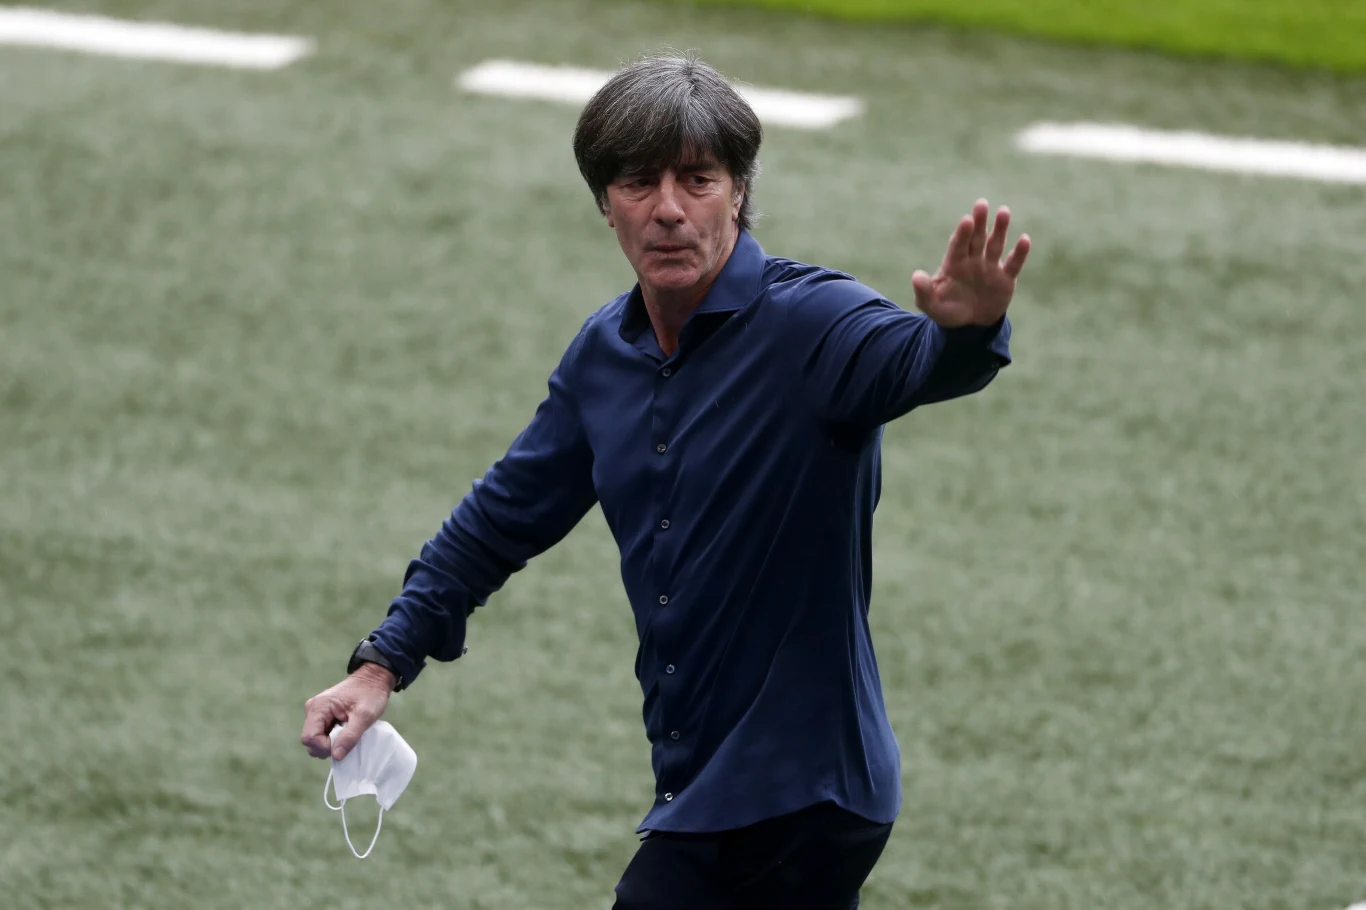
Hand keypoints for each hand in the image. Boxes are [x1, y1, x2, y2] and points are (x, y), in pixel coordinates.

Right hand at [300, 663, 394, 759]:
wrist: (373, 680)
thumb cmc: (370, 694)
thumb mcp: (365, 716)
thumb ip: (350, 736)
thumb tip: (336, 756)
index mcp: (319, 707)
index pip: (309, 738)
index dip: (325, 746)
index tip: (344, 743)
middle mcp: (312, 710)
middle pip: (310, 741)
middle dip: (327, 747)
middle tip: (347, 739)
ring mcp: (316, 714)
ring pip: (316, 740)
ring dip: (331, 743)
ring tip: (348, 733)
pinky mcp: (322, 717)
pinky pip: (322, 735)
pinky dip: (333, 739)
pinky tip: (345, 731)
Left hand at [912, 199, 1030, 327]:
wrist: (969, 326)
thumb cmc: (948, 311)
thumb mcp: (932, 306)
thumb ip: (924, 292)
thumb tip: (916, 276)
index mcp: (954, 264)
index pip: (958, 245)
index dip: (962, 233)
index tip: (966, 219)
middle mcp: (973, 260)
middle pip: (976, 238)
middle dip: (979, 221)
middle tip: (981, 203)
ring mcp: (990, 268)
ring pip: (995, 244)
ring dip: (1000, 229)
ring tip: (1004, 211)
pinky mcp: (1005, 279)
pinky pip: (1013, 264)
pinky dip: (1019, 252)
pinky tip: (1025, 239)